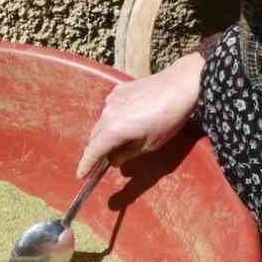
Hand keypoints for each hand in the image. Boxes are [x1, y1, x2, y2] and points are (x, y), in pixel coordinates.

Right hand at [76, 53, 204, 178]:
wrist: (180, 86)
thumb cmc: (168, 119)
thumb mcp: (149, 145)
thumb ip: (127, 154)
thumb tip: (114, 159)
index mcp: (113, 131)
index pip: (93, 152)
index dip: (86, 165)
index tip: (81, 175)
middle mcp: (107, 114)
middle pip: (94, 137)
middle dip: (96, 150)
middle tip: (102, 162)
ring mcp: (112, 100)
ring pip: (102, 122)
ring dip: (106, 133)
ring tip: (119, 140)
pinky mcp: (119, 90)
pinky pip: (111, 108)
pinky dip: (114, 118)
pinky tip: (130, 119)